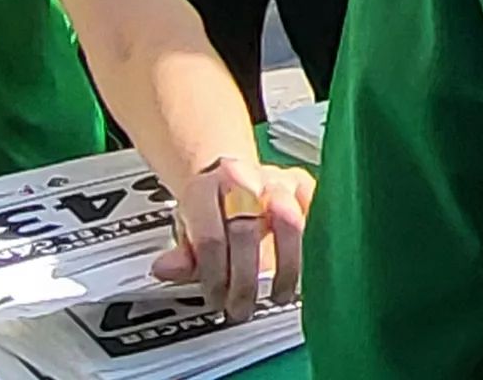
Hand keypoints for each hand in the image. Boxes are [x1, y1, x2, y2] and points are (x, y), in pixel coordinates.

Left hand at [154, 157, 310, 320]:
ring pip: (288, 220)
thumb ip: (182, 254)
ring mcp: (275, 180)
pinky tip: (307, 266)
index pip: (210, 237)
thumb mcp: (187, 230)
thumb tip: (167, 269)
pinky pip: (315, 212)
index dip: (214, 275)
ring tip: (279, 293)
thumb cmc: (211, 209)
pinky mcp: (302, 184)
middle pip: (247, 231)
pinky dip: (313, 241)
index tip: (217, 299)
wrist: (231, 176)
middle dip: (246, 278)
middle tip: (243, 306)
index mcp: (205, 189)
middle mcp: (242, 180)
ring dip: (285, 265)